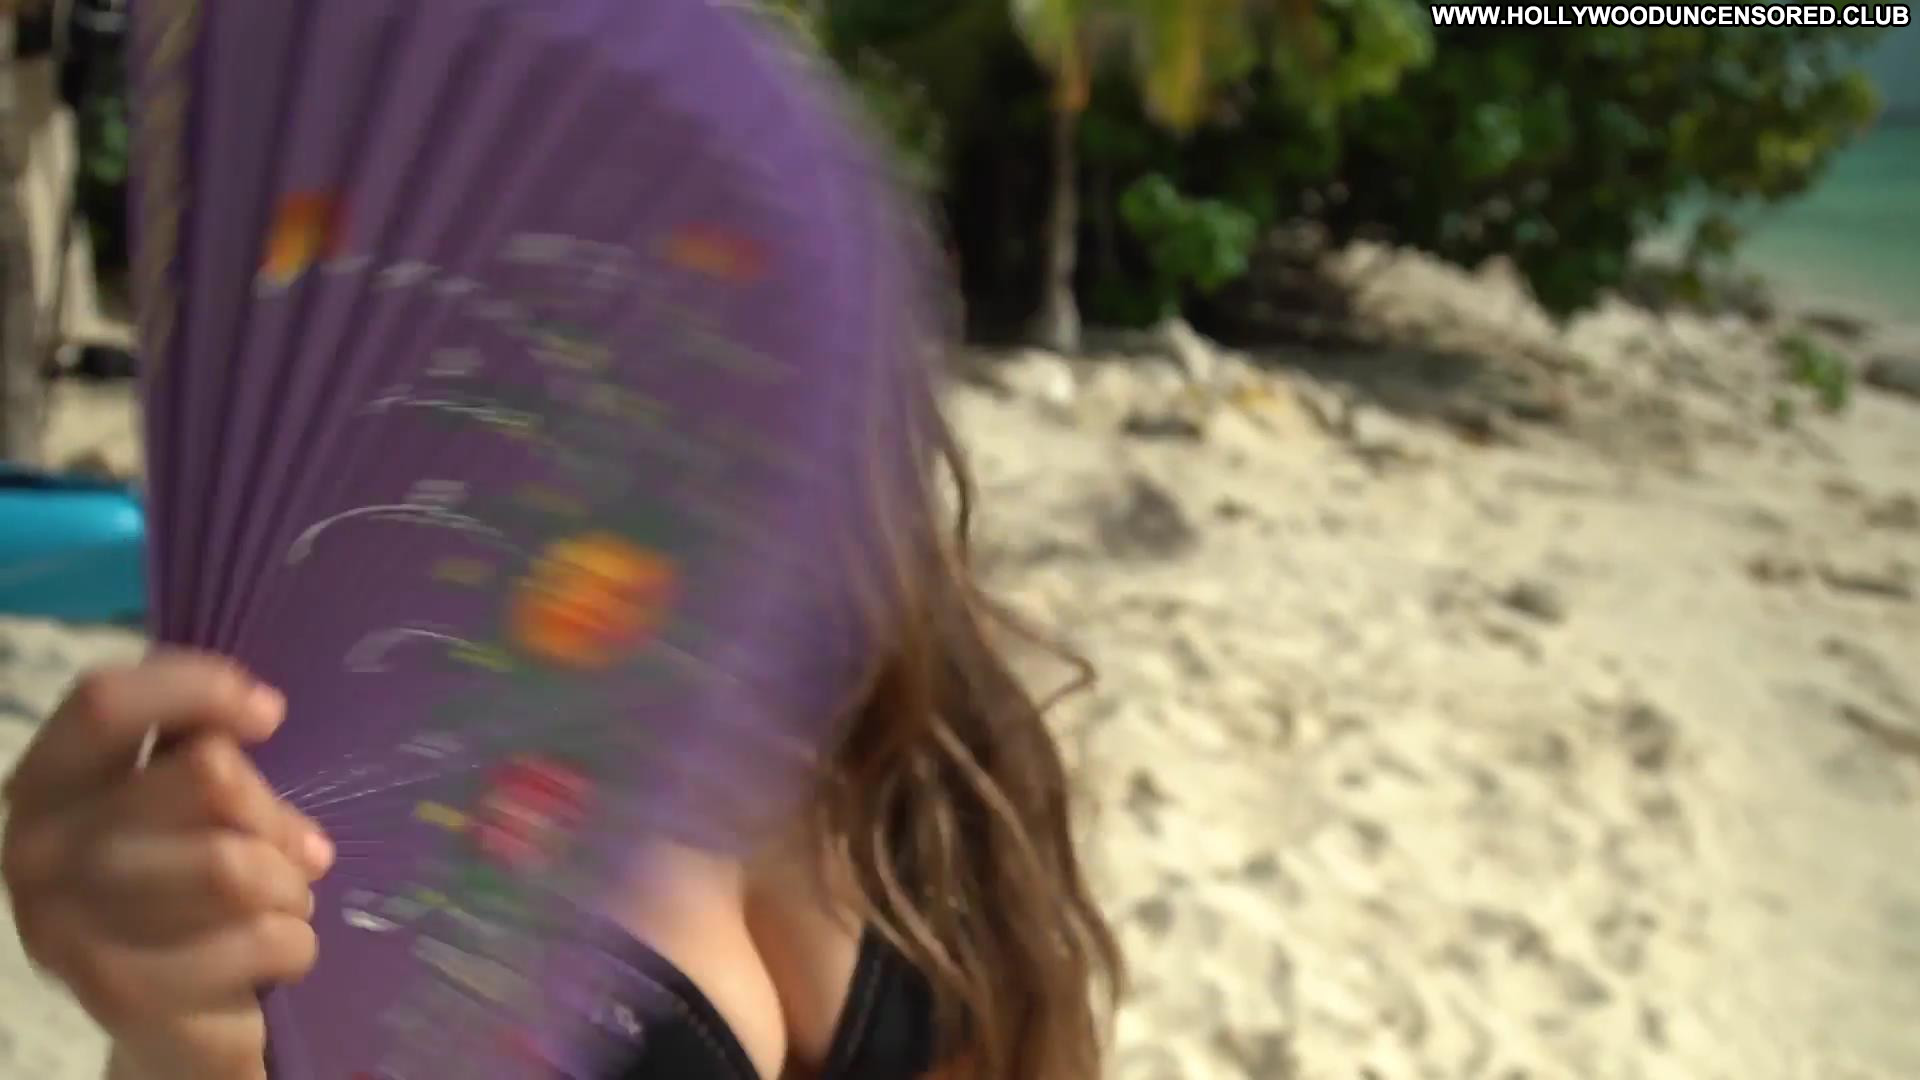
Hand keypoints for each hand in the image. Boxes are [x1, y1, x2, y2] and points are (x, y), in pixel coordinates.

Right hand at [2, 651, 333, 1079]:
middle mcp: (35, 851)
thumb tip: (259, 715)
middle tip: (297, 848)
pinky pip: (260, 940)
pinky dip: (296, 943)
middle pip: (203, 777)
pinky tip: (277, 952)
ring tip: (285, 901)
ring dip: (289, 884)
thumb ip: (210, 757)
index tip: (268, 713)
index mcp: (46, 783)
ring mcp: (68, 928)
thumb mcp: (191, 807)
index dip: (199, 689)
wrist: (169, 1015)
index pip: (104, 703)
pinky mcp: (120, 995)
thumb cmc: (184, 884)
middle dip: (273, 814)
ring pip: (234, 865)